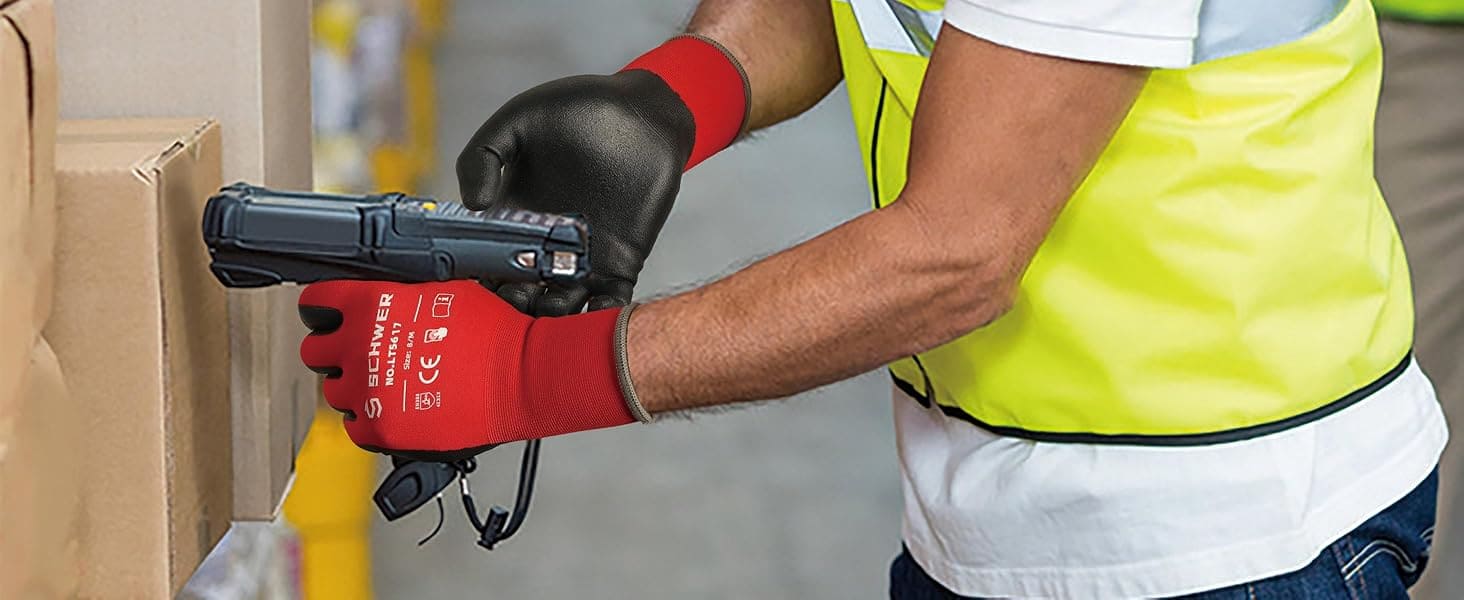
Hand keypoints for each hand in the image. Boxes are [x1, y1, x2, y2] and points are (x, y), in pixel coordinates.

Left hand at [298, 279, 635, 460]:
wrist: (521, 377)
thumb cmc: (494, 334)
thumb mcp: (443, 290)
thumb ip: (400, 292)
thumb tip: (385, 294)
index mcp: (372, 305)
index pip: (317, 302)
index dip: (324, 309)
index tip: (330, 317)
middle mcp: (361, 346)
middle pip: (315, 351)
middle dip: (335, 351)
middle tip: (361, 355)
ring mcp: (368, 390)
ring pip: (334, 391)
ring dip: (355, 388)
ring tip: (388, 386)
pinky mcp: (381, 428)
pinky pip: (354, 427)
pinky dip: (370, 421)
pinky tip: (395, 409)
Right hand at [456, 35, 747, 315]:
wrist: (643, 113)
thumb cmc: (577, 109)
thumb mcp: (518, 122)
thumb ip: (482, 156)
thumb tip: (475, 206)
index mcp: (512, 219)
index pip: (483, 260)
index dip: (474, 279)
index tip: (469, 287)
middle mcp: (543, 247)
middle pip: (518, 294)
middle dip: (511, 308)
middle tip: (513, 303)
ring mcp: (583, 260)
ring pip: (559, 309)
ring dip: (548, 322)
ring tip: (545, 315)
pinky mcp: (621, 265)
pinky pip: (609, 305)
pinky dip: (599, 322)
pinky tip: (588, 330)